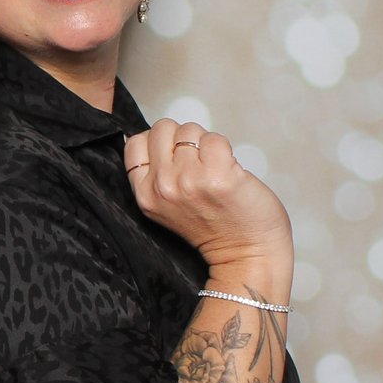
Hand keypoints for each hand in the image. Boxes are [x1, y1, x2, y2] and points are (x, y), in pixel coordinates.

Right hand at [123, 121, 291, 289]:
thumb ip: (157, 177)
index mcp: (145, 195)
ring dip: (206, 145)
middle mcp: (162, 186)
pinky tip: (230, 172)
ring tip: (214, 172)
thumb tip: (159, 138)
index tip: (175, 157)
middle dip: (183, 139)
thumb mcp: (167, 208)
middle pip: (163, 128)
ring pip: (190, 130)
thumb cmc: (214, 229)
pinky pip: (215, 138)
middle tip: (198, 165)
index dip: (158, 142)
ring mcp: (188, 178)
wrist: (247, 254)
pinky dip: (226, 150)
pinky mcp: (217, 173)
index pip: (136, 142)